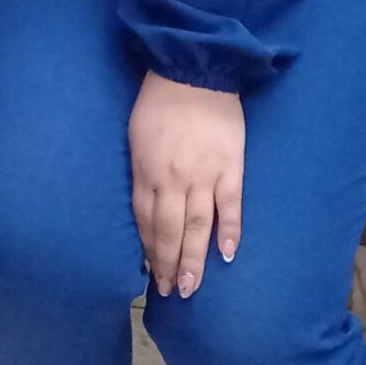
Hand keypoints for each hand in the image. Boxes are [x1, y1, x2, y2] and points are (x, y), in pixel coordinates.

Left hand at [128, 70, 243, 298]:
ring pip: (197, 226)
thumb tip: (145, 201)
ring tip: (193, 286)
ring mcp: (203, 175)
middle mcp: (172, 180)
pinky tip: (226, 254)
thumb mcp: (135, 136)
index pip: (145, 221)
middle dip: (170, 265)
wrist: (194, 72)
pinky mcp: (229, 167)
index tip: (152, 273)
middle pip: (170, 231)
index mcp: (146, 171)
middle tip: (173, 292)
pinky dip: (229, 231)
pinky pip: (230, 205)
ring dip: (194, 259)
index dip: (149, 250)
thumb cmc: (159, 101)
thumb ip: (141, 171)